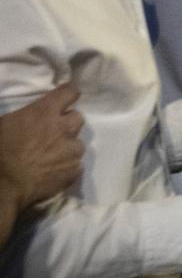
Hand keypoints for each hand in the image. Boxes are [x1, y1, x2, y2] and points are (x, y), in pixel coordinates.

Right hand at [0, 84, 84, 209]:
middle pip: (78, 118)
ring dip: (68, 147)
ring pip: (78, 143)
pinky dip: (67, 166)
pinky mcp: (75, 170)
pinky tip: (54, 171)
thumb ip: (22, 115)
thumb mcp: (3, 123)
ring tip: (52, 156)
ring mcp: (72, 150)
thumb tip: (25, 115)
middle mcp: (64, 128)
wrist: (4, 185)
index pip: (69, 92)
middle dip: (68, 123)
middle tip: (54, 132)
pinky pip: (76, 164)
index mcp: (44, 112)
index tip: (67, 97)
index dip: (68, 94)